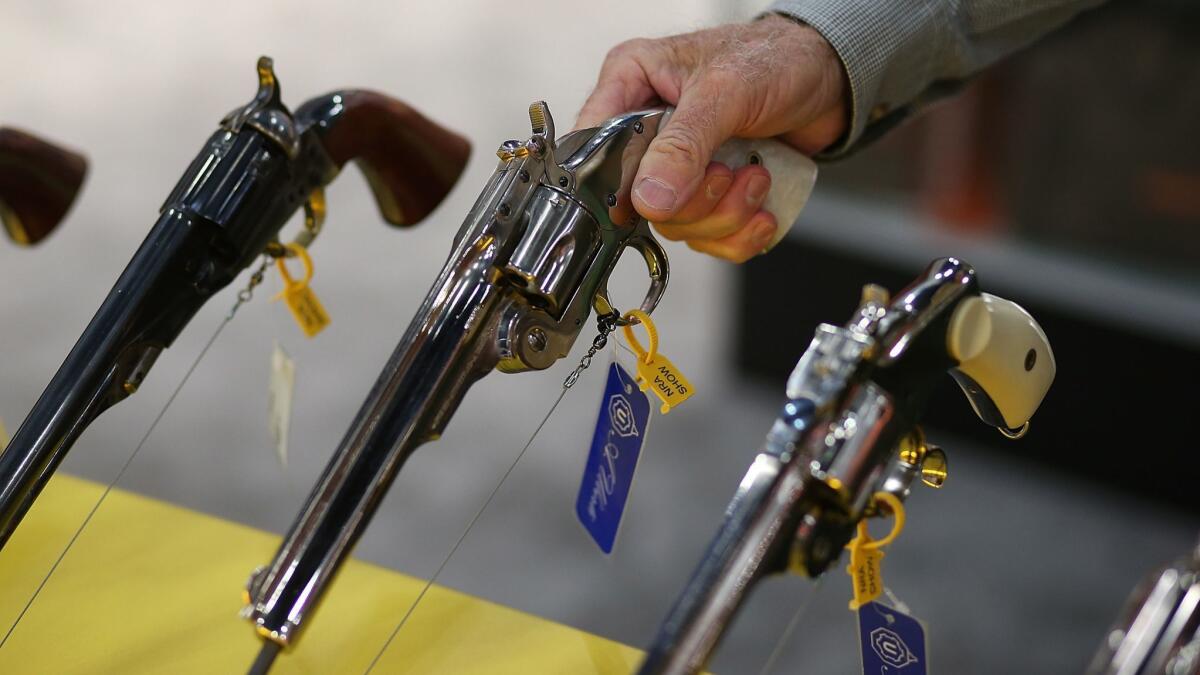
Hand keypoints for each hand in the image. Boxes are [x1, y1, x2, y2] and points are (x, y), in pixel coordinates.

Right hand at [577, 16, 847, 261]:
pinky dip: (739, 235)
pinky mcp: (710, 193)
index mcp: (631, 86)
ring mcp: (679, 166)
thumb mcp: (726, 91)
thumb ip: (684, 145)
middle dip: (695, 202)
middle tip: (729, 173)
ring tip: (756, 177)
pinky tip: (762, 209)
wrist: (831, 78)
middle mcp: (647, 130)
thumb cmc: (776, 59)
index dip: (617, 185)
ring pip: (678, 225)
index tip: (655, 198)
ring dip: (725, 216)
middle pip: (641, 202)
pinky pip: (708, 239)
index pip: (593, 149)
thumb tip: (649, 198)